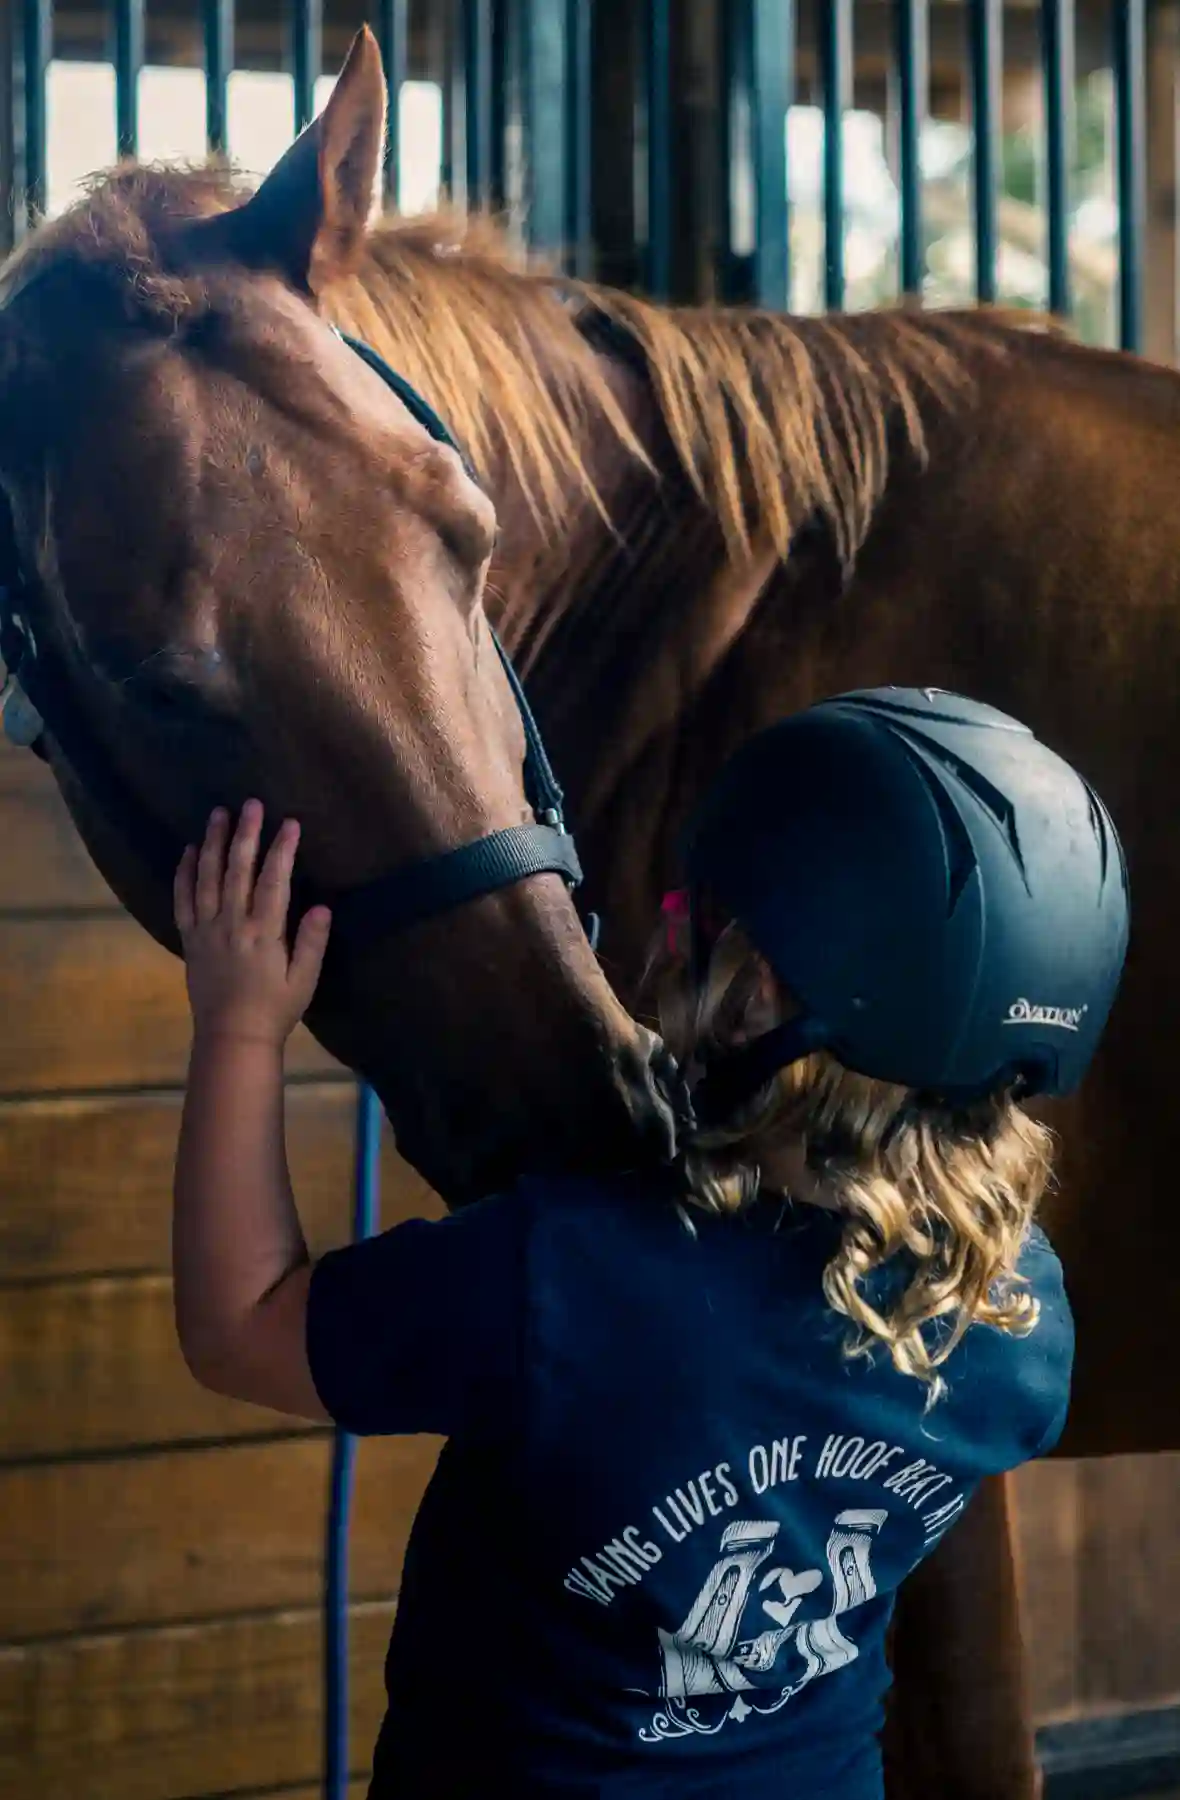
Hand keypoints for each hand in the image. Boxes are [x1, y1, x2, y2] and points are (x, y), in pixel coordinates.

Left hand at [175, 800, 330, 1045]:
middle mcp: (232, 925)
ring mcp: (206, 929)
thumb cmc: (275, 1009)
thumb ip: (312, 942)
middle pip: (238, 870)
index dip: (282, 850)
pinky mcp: (190, 938)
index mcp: (264, 934)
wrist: (232, 1037)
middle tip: (251, 804)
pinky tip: (190, 850)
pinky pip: (183, 899)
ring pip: (208, 877)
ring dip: (214, 843)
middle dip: (246, 834)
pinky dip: (185, 873)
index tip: (290, 823)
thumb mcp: (305, 980)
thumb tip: (322, 906)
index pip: (274, 881)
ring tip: (218, 814)